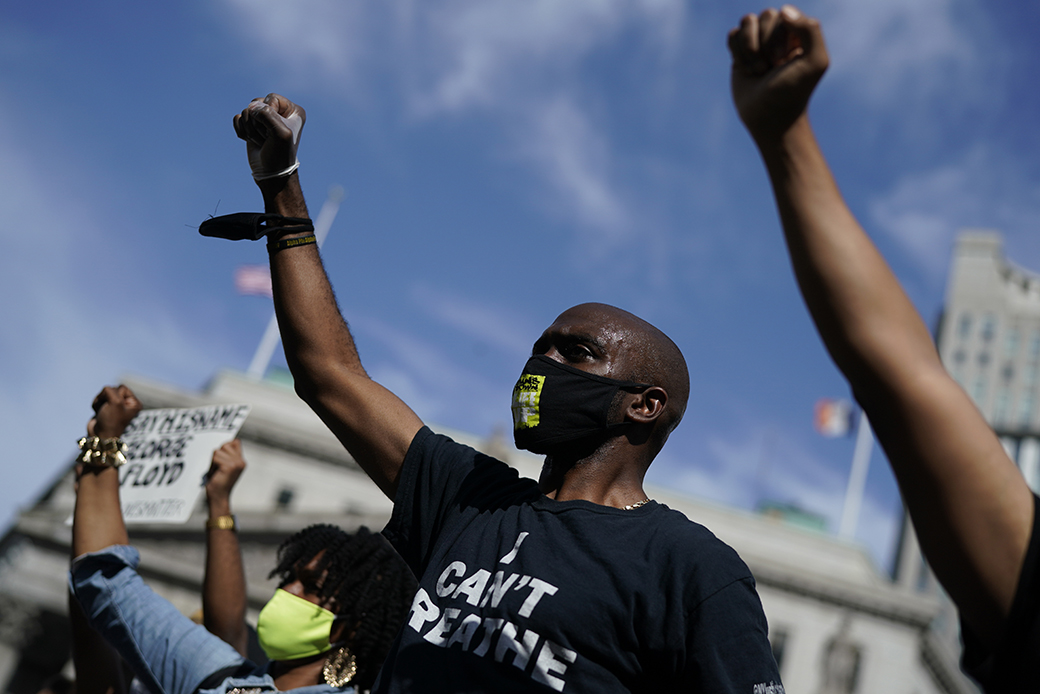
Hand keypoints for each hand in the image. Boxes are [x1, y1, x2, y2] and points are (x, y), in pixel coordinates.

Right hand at [88, 385, 141, 439]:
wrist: (100, 436)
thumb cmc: (111, 421)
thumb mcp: (115, 402)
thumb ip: (110, 390)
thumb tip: (104, 390)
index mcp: (134, 403)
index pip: (122, 387)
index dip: (115, 395)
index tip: (116, 407)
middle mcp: (126, 404)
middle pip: (112, 389)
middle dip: (106, 398)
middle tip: (107, 410)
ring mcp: (115, 406)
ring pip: (104, 394)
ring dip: (100, 401)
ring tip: (102, 412)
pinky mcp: (105, 408)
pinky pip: (98, 399)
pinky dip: (96, 405)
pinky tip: (97, 413)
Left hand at [205, 440, 246, 504]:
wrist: (219, 496)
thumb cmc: (219, 482)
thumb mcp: (225, 466)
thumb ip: (228, 455)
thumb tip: (232, 441)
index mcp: (241, 461)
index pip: (235, 442)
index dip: (225, 448)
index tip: (222, 460)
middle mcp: (241, 461)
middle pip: (225, 445)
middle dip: (217, 456)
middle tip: (218, 468)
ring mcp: (236, 463)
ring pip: (218, 451)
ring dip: (213, 462)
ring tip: (217, 471)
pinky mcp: (229, 466)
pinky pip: (215, 458)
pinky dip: (212, 466)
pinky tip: (216, 474)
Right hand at [233, 94, 305, 180]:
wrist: (270, 173)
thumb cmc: (279, 154)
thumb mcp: (279, 133)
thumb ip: (267, 114)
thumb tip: (251, 106)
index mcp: (293, 110)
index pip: (271, 98)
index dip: (269, 113)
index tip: (274, 130)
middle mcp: (279, 111)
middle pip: (256, 103)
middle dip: (257, 123)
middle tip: (267, 138)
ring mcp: (264, 118)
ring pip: (246, 111)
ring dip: (250, 129)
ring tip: (261, 141)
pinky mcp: (251, 125)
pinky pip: (238, 118)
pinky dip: (241, 130)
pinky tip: (250, 140)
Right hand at [728, 5, 827, 142]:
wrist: (769, 118)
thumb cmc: (793, 92)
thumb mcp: (815, 62)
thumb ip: (811, 29)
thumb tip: (783, 11)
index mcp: (800, 33)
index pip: (784, 14)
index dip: (779, 37)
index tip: (783, 62)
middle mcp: (780, 34)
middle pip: (765, 15)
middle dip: (764, 45)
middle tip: (770, 68)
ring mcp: (759, 43)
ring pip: (746, 21)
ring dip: (749, 49)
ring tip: (758, 71)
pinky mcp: (740, 54)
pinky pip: (733, 34)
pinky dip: (737, 53)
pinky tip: (746, 70)